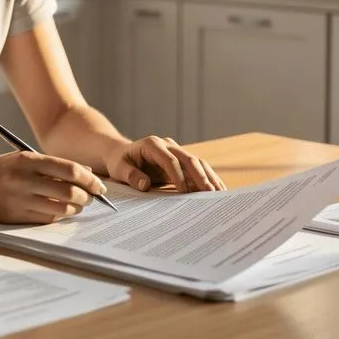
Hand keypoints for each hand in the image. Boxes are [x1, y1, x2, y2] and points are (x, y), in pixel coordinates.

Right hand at [0, 151, 108, 223]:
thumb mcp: (21, 159)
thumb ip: (51, 166)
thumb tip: (85, 176)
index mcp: (27, 160)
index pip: (70, 170)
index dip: (90, 180)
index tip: (99, 186)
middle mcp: (24, 180)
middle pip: (69, 192)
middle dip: (86, 197)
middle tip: (91, 198)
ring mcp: (20, 201)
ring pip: (61, 209)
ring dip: (75, 209)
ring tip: (78, 206)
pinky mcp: (16, 218)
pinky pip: (47, 220)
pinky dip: (59, 217)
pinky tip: (60, 212)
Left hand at [105, 136, 225, 192]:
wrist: (123, 153)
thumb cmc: (120, 162)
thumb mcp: (119, 168)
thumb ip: (131, 175)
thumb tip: (145, 185)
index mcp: (152, 145)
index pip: (169, 159)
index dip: (177, 175)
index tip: (183, 191)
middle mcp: (168, 145)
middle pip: (188, 159)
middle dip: (200, 176)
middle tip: (209, 192)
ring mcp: (176, 151)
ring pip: (197, 162)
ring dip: (208, 177)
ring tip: (219, 193)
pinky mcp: (181, 161)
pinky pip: (197, 169)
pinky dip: (207, 178)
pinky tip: (217, 190)